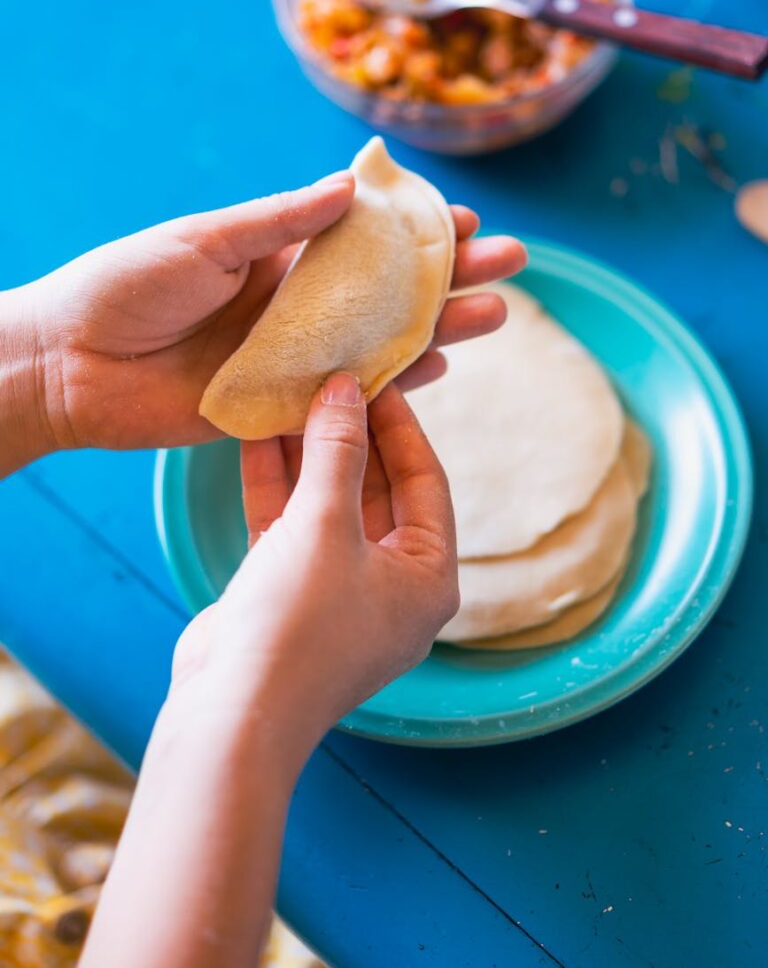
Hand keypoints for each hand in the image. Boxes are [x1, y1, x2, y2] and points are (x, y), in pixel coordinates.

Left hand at [28, 172, 524, 449]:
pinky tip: (439, 369)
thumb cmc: (125, 286)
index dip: (414, 229)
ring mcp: (290, 356)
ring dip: (438, 329)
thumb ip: (278, 224)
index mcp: (275, 254)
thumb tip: (350, 189)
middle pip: (388, 290)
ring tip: (498, 315)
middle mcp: (293, 304)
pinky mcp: (277, 406)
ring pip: (380, 342)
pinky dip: (392, 384)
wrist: (69, 363)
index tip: (465, 218)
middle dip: (449, 276)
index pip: (362, 238)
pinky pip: (345, 395)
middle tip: (512, 263)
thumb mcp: (203, 241)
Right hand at [168, 373, 457, 765]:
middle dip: (350, 434)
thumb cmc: (297, 626)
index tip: (373, 375)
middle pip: (378, 489)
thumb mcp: (324, 526)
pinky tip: (256, 436)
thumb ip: (338, 452)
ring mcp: (340, 593)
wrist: (230, 715)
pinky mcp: (290, 596)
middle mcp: (392, 586)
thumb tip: (347, 389)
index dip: (398, 423)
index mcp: (428, 578)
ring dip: (309, 454)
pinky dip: (277, 486)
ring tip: (289, 395)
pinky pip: (291, 528)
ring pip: (329, 505)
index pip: (425, 479)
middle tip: (330, 378)